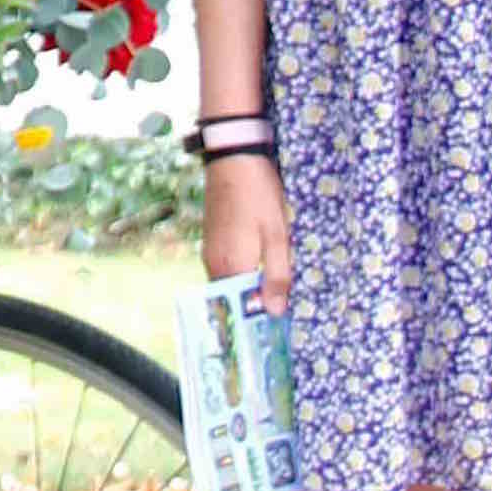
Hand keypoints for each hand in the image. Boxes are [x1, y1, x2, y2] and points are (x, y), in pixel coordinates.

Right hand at [203, 156, 292, 315]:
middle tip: (281, 312)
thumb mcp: (277, 235)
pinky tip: (260, 266)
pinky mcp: (212, 241)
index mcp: (231, 266)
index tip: (276, 330)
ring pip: (230, 283)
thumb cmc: (259, 196)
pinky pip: (226, 268)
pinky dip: (242, 274)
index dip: (259, 319)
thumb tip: (275, 312)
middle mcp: (215, 264)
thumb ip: (276, 275)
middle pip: (234, 298)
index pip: (242, 308)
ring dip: (249, 289)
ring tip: (274, 290)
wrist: (233, 160)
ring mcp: (210, 252)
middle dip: (255, 306)